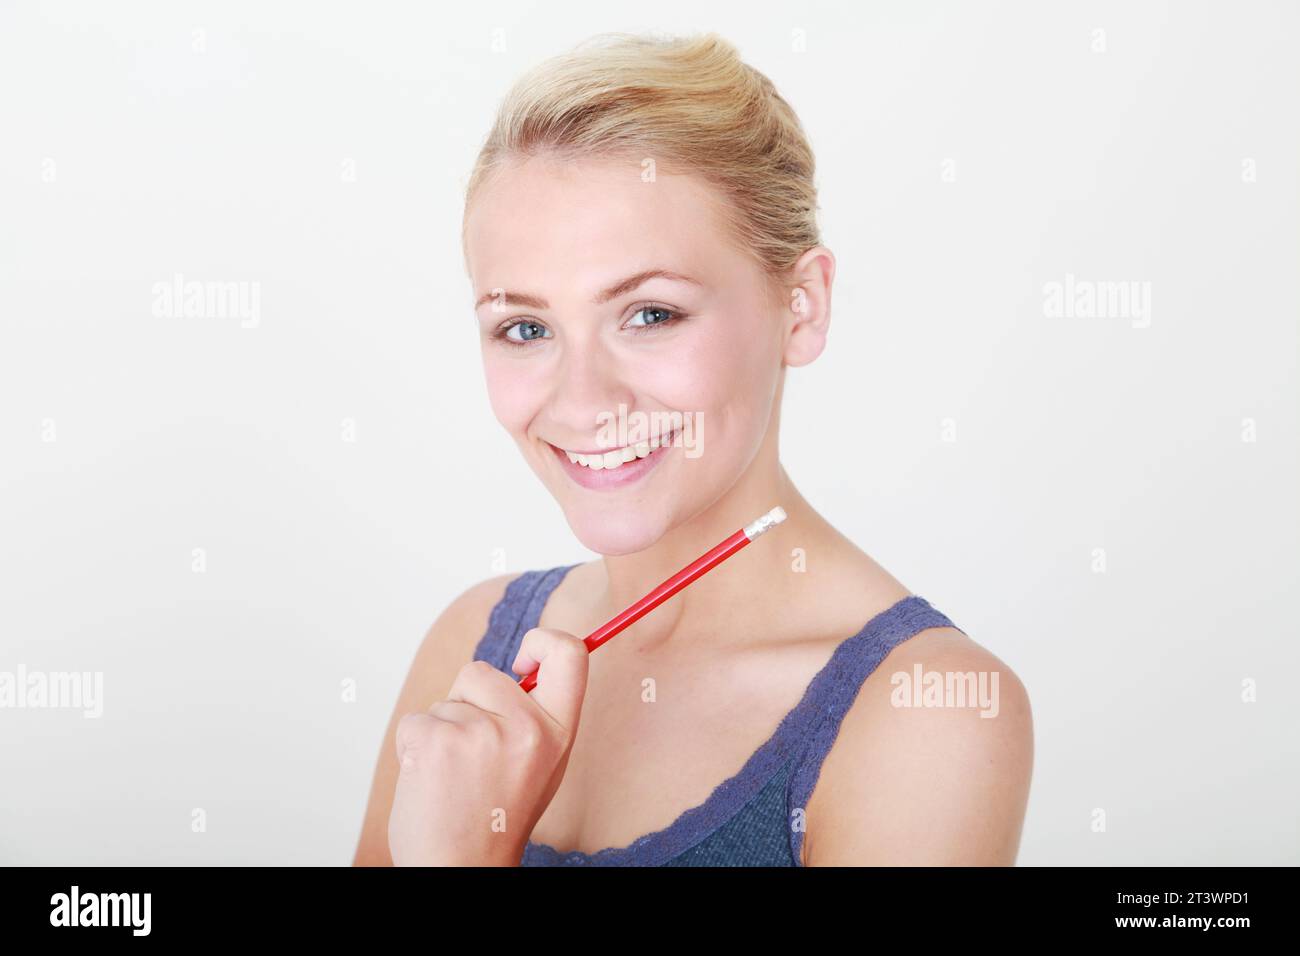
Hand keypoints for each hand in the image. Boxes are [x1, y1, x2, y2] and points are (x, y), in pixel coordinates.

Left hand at [387, 627, 588, 865]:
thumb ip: (534, 717)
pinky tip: (430, 781)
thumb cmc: (497, 818)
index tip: (521, 662)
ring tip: (453, 778)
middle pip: (483, 673)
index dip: (542, 642)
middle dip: (466, 702)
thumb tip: (523, 667)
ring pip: (445, 702)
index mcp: (558, 732)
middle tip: (472, 755)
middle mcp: (526, 728)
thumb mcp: (539, 766)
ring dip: (440, 730)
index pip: (569, 654)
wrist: (462, 869)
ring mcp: (479, 733)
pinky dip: (414, 747)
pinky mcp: (435, 741)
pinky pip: (416, 721)